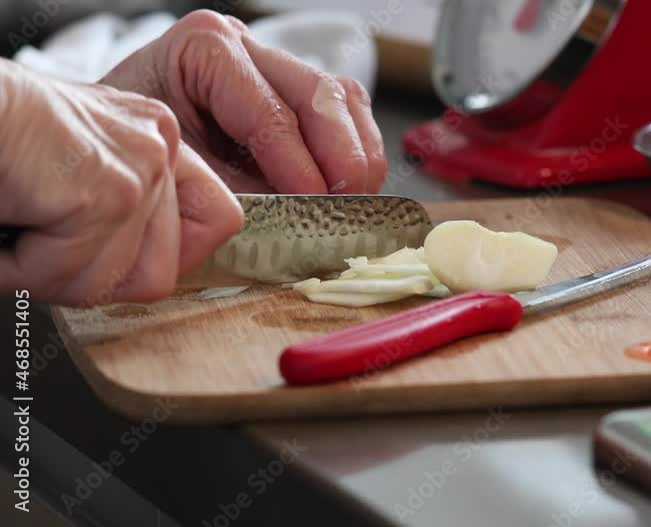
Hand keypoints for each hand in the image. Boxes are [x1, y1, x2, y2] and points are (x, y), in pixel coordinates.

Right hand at [0, 60, 242, 305]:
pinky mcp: (104, 195)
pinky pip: (71, 275)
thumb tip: (161, 275)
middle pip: (160, 271)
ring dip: (50, 273)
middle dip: (88, 273)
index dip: (160, 257)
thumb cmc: (0, 142)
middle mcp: (158, 147)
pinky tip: (7, 224)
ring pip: (113, 282)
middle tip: (39, 237)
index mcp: (156, 140)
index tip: (110, 257)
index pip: (215, 222)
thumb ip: (128, 212)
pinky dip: (20, 268)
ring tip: (19, 221)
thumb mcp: (76, 167)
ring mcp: (136, 171)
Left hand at [101, 10, 386, 194]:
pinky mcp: (296, 91)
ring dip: (360, 155)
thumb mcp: (175, 173)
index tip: (316, 206)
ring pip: (346, 99)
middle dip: (343, 158)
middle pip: (322, 94)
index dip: (300, 165)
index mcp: (205, 50)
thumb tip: (297, 222)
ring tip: (356, 202)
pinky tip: (351, 188)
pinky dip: (358, 152)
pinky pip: (348, 113)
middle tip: (347, 206)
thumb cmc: (138, 154)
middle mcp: (247, 46)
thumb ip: (235, 195)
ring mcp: (276, 64)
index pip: (272, 111)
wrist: (121, 144)